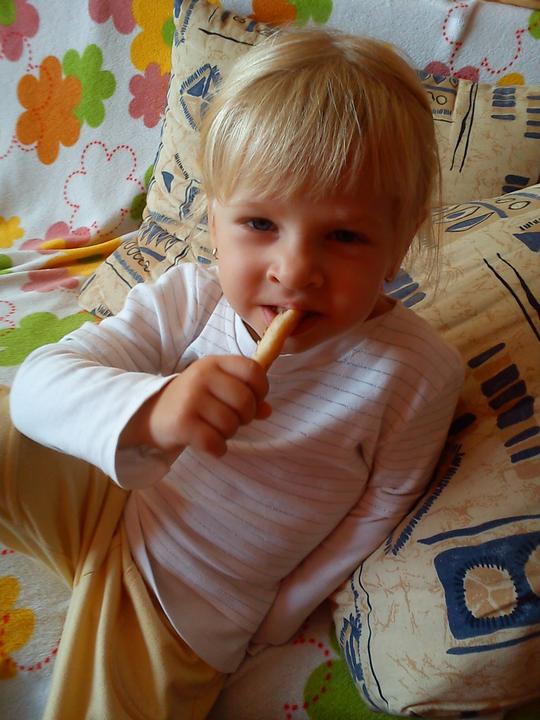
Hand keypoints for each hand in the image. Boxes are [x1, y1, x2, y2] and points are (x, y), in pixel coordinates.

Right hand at [120, 355, 270, 456]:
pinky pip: (215, 443)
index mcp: (214, 363)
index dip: (261, 390)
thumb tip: (267, 410)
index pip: (253, 370)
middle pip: (245, 401)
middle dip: (245, 417)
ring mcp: (190, 399)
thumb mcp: (217, 388)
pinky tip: (210, 444)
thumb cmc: (192, 399)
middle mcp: (202, 376)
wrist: (150, 413)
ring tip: (215, 430)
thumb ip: (246, 395)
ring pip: (231, 425)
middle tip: (233, 420)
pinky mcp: (182, 424)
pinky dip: (218, 449)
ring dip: (229, 434)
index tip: (253, 400)